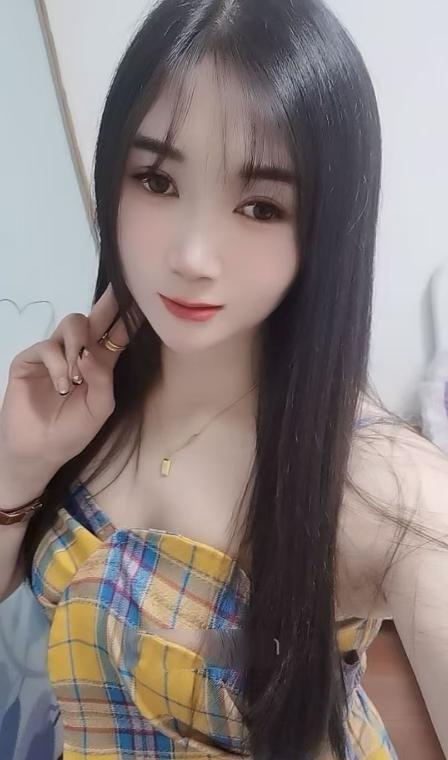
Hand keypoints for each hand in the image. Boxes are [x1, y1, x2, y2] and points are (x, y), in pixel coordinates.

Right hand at [0, 284, 138, 477]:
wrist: (41, 450)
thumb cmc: (73, 432)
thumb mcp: (100, 408)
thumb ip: (103, 379)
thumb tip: (90, 353)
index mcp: (100, 363)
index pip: (117, 333)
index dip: (128, 315)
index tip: (141, 296)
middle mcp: (78, 352)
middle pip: (94, 318)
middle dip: (108, 304)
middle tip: (118, 293)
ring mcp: (54, 353)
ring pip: (72, 325)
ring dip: (78, 347)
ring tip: (76, 381)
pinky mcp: (30, 359)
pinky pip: (48, 347)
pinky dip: (58, 366)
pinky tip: (62, 386)